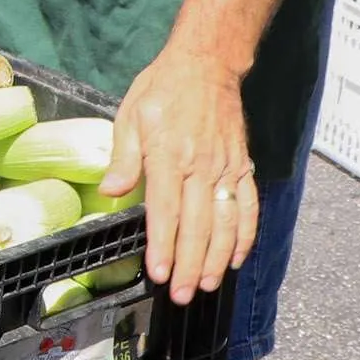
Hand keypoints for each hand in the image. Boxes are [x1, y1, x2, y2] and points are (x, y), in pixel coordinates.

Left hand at [101, 44, 255, 304]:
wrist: (207, 65)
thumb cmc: (163, 89)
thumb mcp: (129, 115)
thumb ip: (123, 157)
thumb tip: (111, 191)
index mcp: (170, 154)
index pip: (166, 211)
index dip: (164, 246)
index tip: (161, 273)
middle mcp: (201, 166)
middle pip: (198, 225)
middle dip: (190, 265)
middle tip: (183, 295)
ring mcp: (227, 168)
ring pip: (226, 223)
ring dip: (217, 258)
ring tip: (207, 285)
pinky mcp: (243, 166)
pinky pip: (248, 207)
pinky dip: (245, 236)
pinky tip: (236, 259)